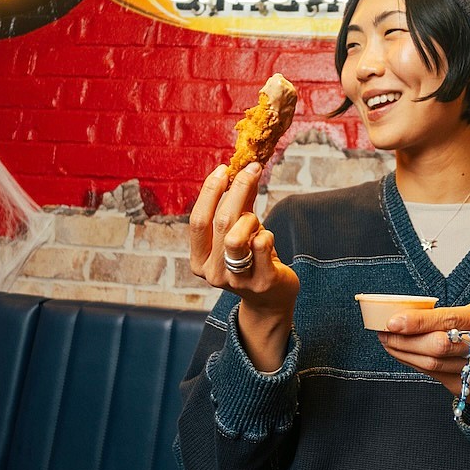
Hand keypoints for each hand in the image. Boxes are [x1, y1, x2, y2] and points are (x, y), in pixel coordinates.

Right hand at [188, 161, 298, 370]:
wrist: (271, 300)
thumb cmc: (252, 261)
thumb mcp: (239, 233)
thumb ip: (237, 207)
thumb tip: (241, 170)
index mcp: (199, 260)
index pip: (198, 220)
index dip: (210, 191)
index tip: (224, 169)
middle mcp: (212, 273)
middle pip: (221, 222)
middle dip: (238, 189)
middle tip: (252, 169)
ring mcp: (236, 280)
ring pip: (237, 235)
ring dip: (251, 219)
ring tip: (257, 224)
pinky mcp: (262, 282)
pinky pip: (263, 244)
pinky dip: (267, 234)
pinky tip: (267, 240)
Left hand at [378, 302, 469, 409]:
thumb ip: (445, 316)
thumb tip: (402, 316)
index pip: (449, 320)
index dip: (419, 321)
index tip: (393, 321)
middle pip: (439, 345)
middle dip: (406, 340)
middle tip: (384, 332)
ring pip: (432, 362)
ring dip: (403, 352)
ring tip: (386, 340)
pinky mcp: (465, 388)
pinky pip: (431, 374)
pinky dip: (411, 362)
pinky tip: (400, 353)